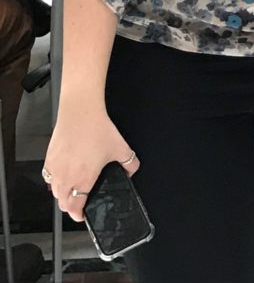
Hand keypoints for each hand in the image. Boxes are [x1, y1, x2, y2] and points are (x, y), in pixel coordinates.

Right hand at [44, 106, 139, 221]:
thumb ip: (130, 163)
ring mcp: (55, 169)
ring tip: (72, 189)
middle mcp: (66, 178)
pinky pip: (48, 176)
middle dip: (70, 206)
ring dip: (62, 194)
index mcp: (83, 180)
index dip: (79, 215)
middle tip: (79, 202)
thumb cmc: (97, 129)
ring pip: (54, 191)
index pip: (75, 208)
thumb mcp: (121, 148)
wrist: (80, 112)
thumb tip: (131, 171)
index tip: (83, 215)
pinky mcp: (48, 158)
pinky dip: (54, 180)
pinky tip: (63, 173)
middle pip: (62, 203)